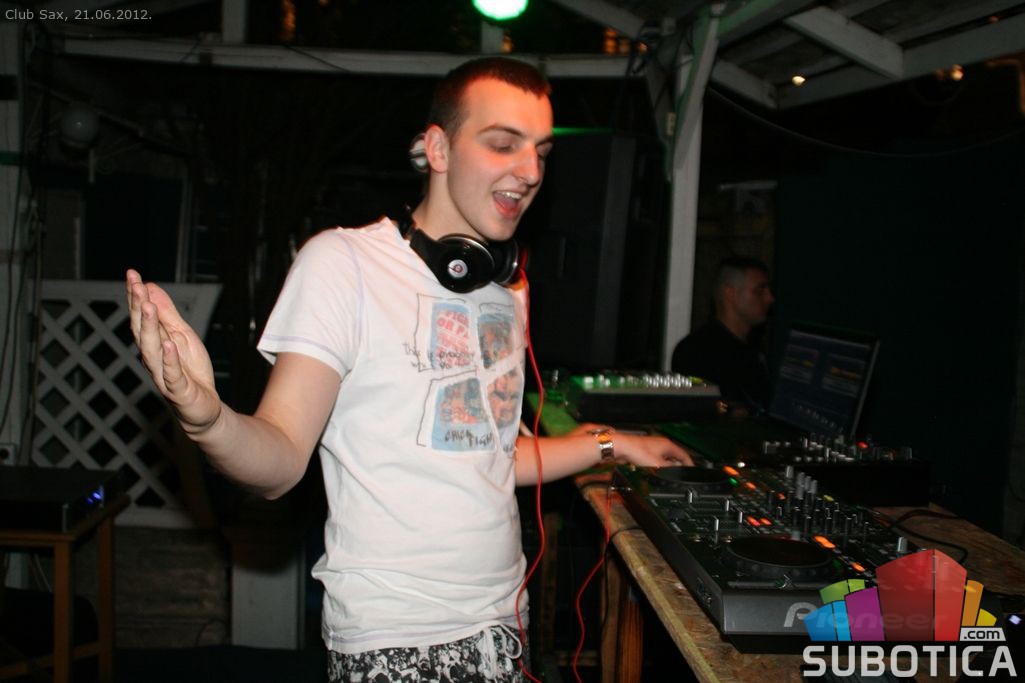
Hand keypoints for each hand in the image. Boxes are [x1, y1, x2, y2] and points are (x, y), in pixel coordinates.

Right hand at [126, 269, 221, 435]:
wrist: (203, 407)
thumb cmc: (190, 371)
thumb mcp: (182, 335)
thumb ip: (167, 313)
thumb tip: (151, 288)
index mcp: (154, 343)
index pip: (141, 318)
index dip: (136, 296)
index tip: (132, 275)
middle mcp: (154, 358)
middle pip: (142, 331)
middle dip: (138, 307)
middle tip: (136, 284)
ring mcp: (164, 375)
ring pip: (152, 350)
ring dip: (149, 328)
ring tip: (147, 306)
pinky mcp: (178, 391)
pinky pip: (171, 374)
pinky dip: (169, 359)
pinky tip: (168, 344)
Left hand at [615, 433, 692, 467]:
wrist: (621, 447)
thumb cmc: (637, 451)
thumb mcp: (658, 464)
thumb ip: (670, 468)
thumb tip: (676, 469)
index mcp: (668, 445)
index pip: (684, 455)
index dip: (689, 464)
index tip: (692, 470)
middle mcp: (662, 444)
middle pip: (675, 456)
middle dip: (678, 465)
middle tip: (680, 474)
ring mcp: (654, 446)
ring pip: (665, 457)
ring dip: (667, 465)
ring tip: (667, 473)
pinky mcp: (646, 450)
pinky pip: (657, 458)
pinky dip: (659, 464)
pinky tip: (656, 470)